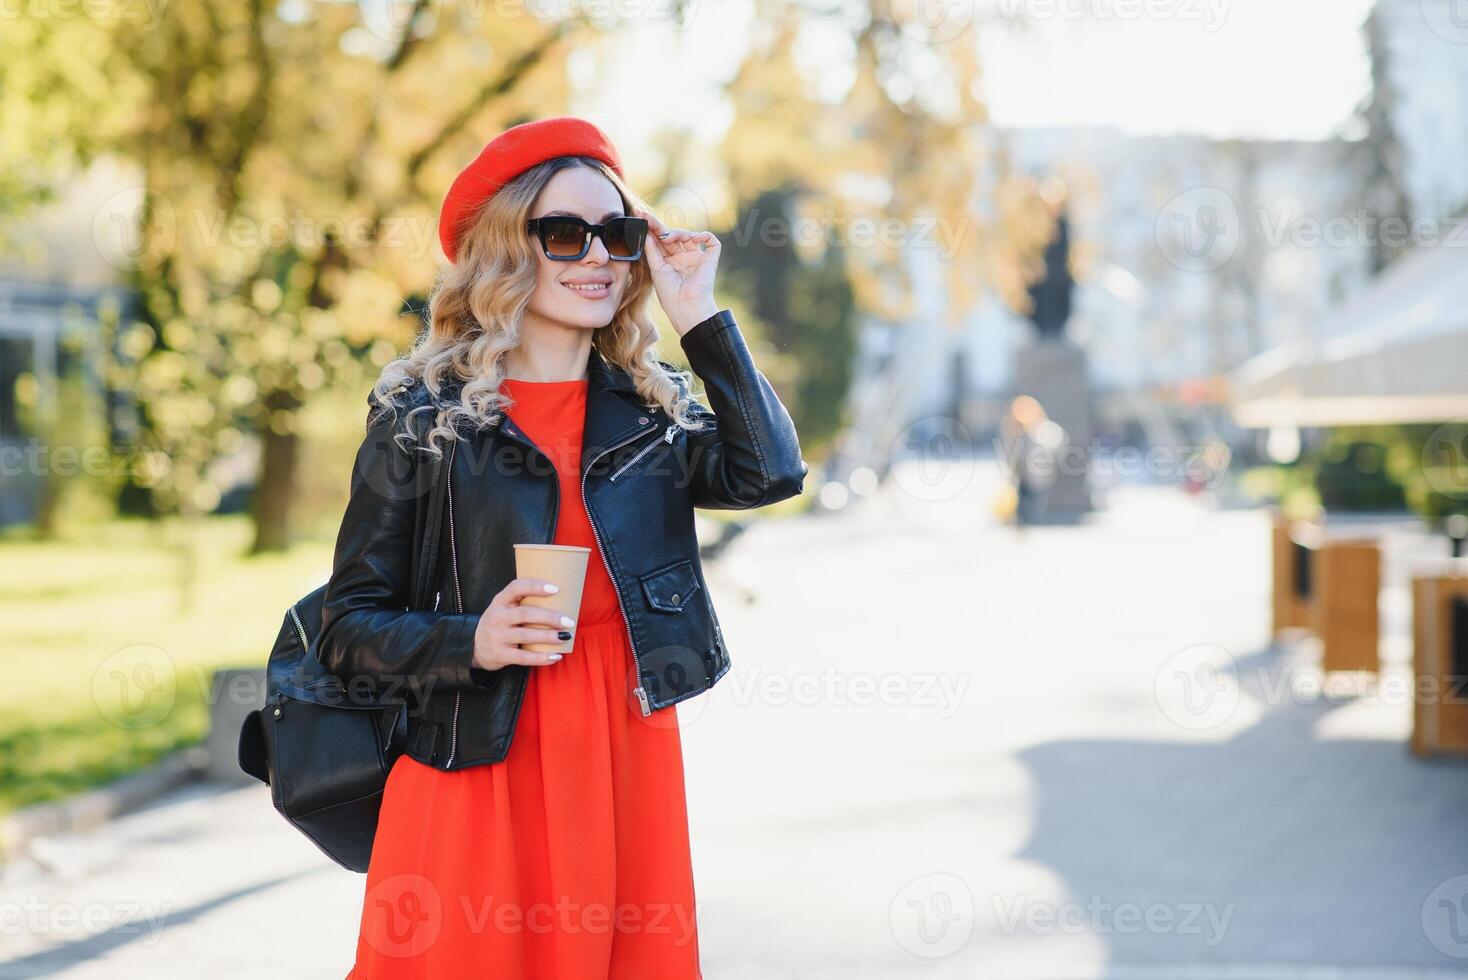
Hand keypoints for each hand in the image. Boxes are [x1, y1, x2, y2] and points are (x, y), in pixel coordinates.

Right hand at [472, 578, 576, 669]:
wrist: (474, 646)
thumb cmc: (499, 623)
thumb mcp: (503, 608)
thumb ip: (522, 602)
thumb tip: (561, 599)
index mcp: (500, 601)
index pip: (516, 587)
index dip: (535, 586)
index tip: (556, 589)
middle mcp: (497, 617)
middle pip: (526, 614)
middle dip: (550, 617)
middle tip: (568, 621)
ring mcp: (498, 636)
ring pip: (527, 635)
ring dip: (549, 637)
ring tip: (566, 636)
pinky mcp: (501, 655)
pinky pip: (524, 657)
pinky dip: (541, 658)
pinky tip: (555, 656)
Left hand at [635, 206, 720, 335]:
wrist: (685, 306)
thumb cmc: (669, 293)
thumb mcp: (656, 268)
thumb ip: (651, 249)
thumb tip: (645, 232)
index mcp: (670, 262)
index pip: (661, 241)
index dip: (652, 229)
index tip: (640, 217)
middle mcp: (684, 258)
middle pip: (673, 236)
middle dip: (659, 225)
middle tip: (646, 216)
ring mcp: (697, 258)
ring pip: (689, 236)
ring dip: (677, 232)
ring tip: (666, 237)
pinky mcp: (710, 259)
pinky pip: (711, 241)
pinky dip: (703, 235)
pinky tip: (693, 238)